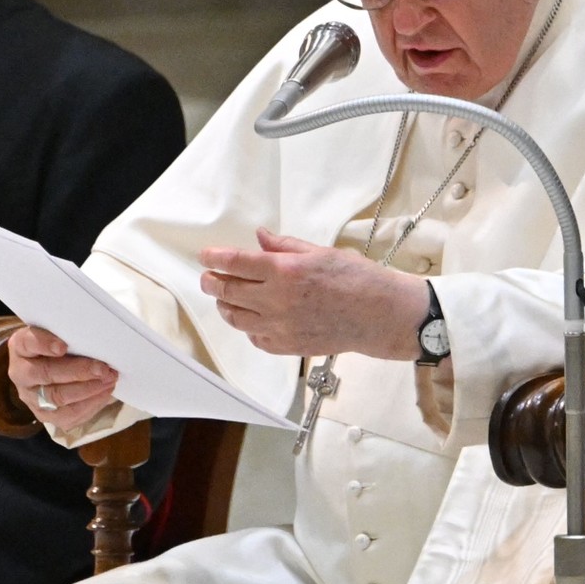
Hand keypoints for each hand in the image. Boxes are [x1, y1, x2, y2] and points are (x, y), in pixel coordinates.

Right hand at [6, 325, 118, 432]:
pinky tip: (104, 393)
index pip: (27, 343)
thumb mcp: (54, 334)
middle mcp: (21, 374)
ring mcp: (31, 397)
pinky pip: (68, 416)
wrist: (43, 368)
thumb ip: (67, 334)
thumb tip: (96, 340)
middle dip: (78, 372)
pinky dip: (90, 405)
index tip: (63, 346)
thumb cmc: (54, 346)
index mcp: (20, 347)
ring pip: (57, 398)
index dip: (44, 344)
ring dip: (88, 390)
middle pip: (46, 374)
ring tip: (108, 381)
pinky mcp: (45, 416)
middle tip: (103, 369)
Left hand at [198, 228, 425, 359]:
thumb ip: (284, 246)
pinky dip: (248, 326)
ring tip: (223, 298)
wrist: (379, 314)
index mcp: (284, 271)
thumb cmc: (356, 279)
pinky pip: (255, 337)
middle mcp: (277, 300)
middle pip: (228, 291)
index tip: (205, 256)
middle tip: (208, 277)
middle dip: (212, 282)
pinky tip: (250, 318)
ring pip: (236, 317)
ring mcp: (280, 326)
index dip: (214, 258)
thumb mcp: (319, 252)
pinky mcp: (287, 346)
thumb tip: (259, 237)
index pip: (235, 263)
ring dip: (224, 305)